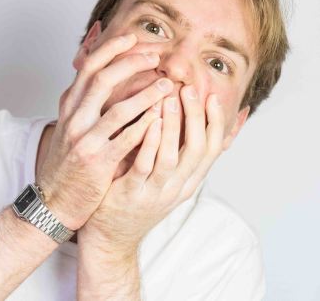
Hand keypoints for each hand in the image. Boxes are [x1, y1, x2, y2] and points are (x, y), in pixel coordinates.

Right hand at [36, 33, 173, 229]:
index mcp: (69, 105)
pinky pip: (126, 140)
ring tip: (167, 85)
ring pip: (117, 109)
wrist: (53, 199)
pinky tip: (162, 118)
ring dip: (146, 94)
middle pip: (100, 79)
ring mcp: (84, 140)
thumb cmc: (67, 161)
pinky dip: (146, 127)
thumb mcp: (70, 124)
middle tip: (155, 55)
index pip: (87, 66)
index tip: (132, 37)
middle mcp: (73, 118)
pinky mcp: (97, 162)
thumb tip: (97, 65)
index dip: (110, 48)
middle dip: (130, 62)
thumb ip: (84, 98)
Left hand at [78, 84, 228, 255]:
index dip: (215, 121)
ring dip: (173, 126)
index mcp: (188, 181)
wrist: (110, 237)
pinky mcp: (131, 194)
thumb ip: (175, 151)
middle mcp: (177, 188)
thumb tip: (187, 120)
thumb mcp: (162, 177)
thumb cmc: (135, 197)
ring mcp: (155, 193)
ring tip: (171, 99)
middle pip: (198, 150)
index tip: (212, 95)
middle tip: (191, 90)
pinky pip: (144, 166)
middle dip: (197, 117)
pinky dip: (149, 143)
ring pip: (172, 157)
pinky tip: (148, 122)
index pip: (213, 149)